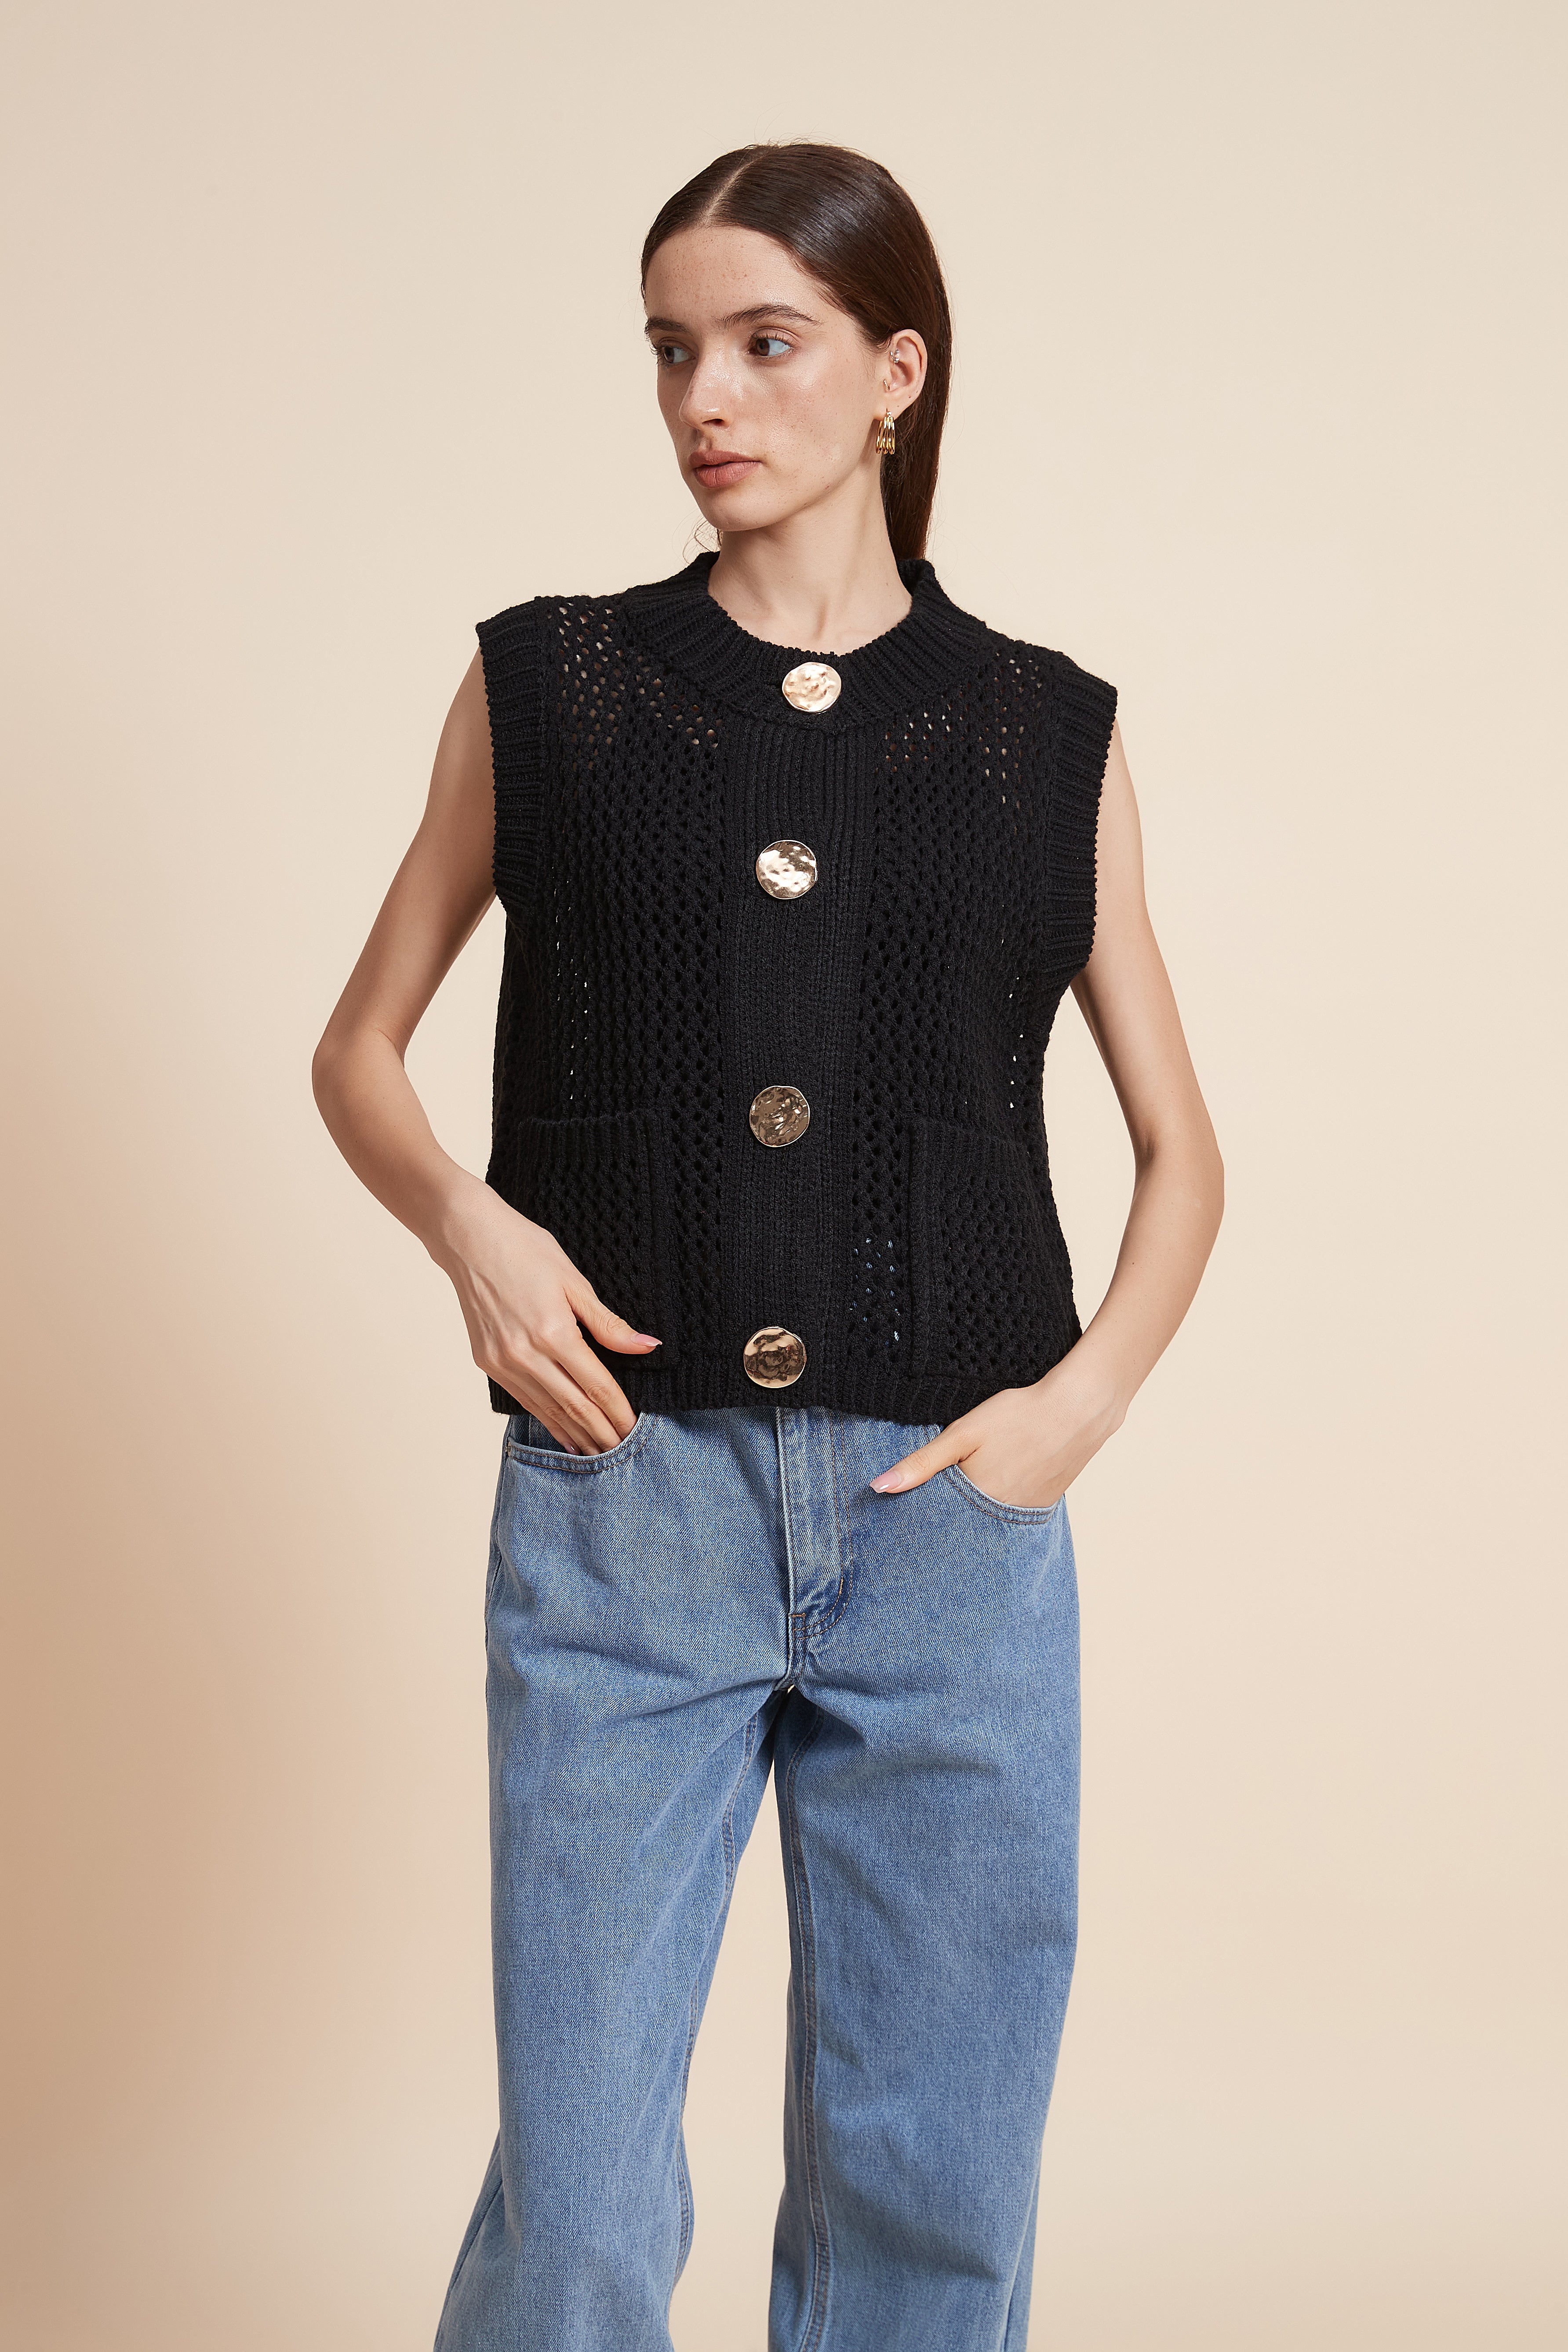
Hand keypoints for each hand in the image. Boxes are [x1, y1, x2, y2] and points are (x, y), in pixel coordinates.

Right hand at [431, 1172, 659, 1454]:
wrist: (467, 1238)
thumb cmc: (524, 1249)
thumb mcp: (574, 1281)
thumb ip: (609, 1323)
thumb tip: (647, 1346)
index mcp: (554, 1333)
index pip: (596, 1386)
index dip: (619, 1412)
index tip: (636, 1430)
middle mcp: (526, 1355)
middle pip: (574, 1407)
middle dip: (602, 1433)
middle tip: (625, 1453)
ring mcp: (503, 1362)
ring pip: (548, 1410)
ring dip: (576, 1435)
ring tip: (599, 1454)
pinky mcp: (488, 1363)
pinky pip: (525, 1400)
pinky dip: (548, 1421)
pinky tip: (564, 1435)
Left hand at [868, 1348, 1124, 1509]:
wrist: (1080, 1407)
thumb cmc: (1018, 1414)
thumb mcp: (963, 1433)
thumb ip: (921, 1463)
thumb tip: (878, 1488)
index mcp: (977, 1500)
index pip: (938, 1523)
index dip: (922, 1517)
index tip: (904, 1515)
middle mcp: (1003, 1516)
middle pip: (963, 1526)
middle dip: (946, 1521)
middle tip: (933, 1509)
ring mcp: (1027, 1513)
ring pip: (989, 1521)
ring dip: (974, 1514)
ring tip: (969, 1493)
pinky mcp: (1045, 1504)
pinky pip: (1013, 1514)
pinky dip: (1000, 1505)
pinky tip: (999, 1484)